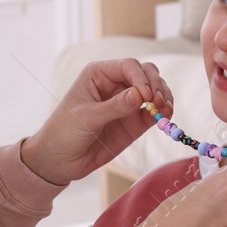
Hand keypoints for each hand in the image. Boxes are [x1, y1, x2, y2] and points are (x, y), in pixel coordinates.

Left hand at [20, 60, 173, 185]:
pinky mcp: (134, 122)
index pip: (128, 66)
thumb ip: (114, 107)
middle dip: (156, 85)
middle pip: (146, 74)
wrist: (60, 160)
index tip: (146, 96)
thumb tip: (140, 95)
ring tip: (165, 110)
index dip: (141, 78)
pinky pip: (154, 112)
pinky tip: (166, 117)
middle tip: (159, 102)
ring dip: (164, 97)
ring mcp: (127, 103)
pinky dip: (163, 112)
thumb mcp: (87, 117)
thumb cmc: (64, 132)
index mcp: (99, 74)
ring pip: (154, 91)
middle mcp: (116, 84)